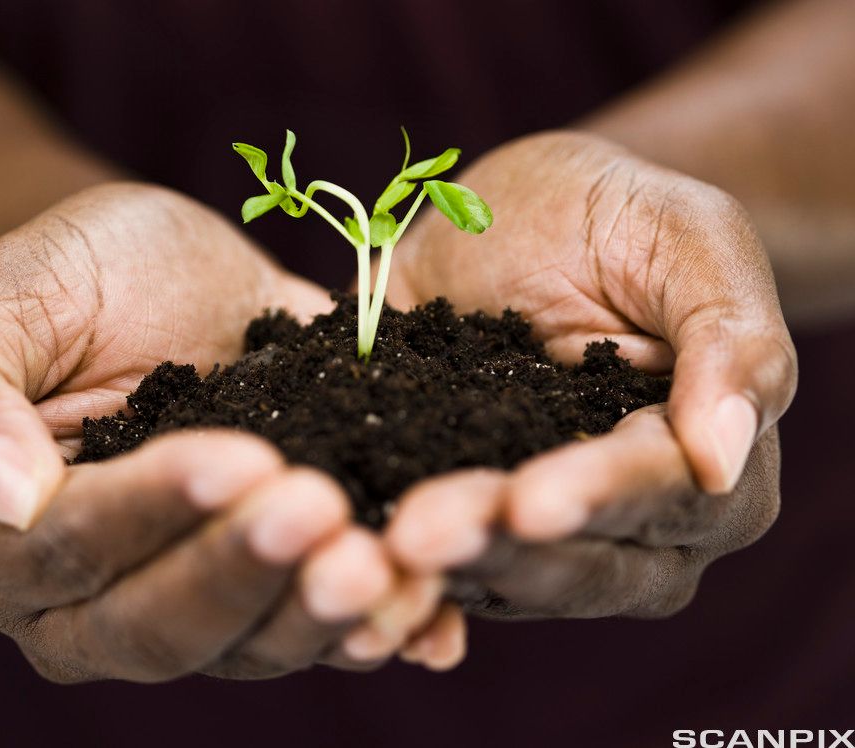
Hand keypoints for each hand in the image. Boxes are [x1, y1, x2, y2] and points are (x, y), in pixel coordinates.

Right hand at [0, 183, 455, 678]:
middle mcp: (93, 599)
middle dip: (245, 569)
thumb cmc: (66, 280)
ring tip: (382, 563)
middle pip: (162, 622)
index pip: (71, 548)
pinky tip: (430, 619)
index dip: (151, 511)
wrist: (155, 277)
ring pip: (249, 642)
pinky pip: (318, 620)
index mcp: (3, 545)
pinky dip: (377, 626)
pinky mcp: (273, 574)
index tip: (236, 459)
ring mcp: (194, 593)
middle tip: (320, 511)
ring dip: (318, 612)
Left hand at [382, 131, 796, 618]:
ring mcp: (539, 522)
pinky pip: (441, 560)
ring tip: (390, 541)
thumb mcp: (689, 240)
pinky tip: (361, 566)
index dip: (600, 498)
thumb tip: (723, 464)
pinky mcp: (462, 506)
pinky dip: (404, 580)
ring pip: (505, 571)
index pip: (661, 492)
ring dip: (446, 566)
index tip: (534, 503)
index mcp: (703, 462)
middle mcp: (629, 519)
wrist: (523, 213)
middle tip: (424, 534)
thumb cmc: (622, 216)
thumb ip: (729, 342)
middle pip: (580, 560)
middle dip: (504, 549)